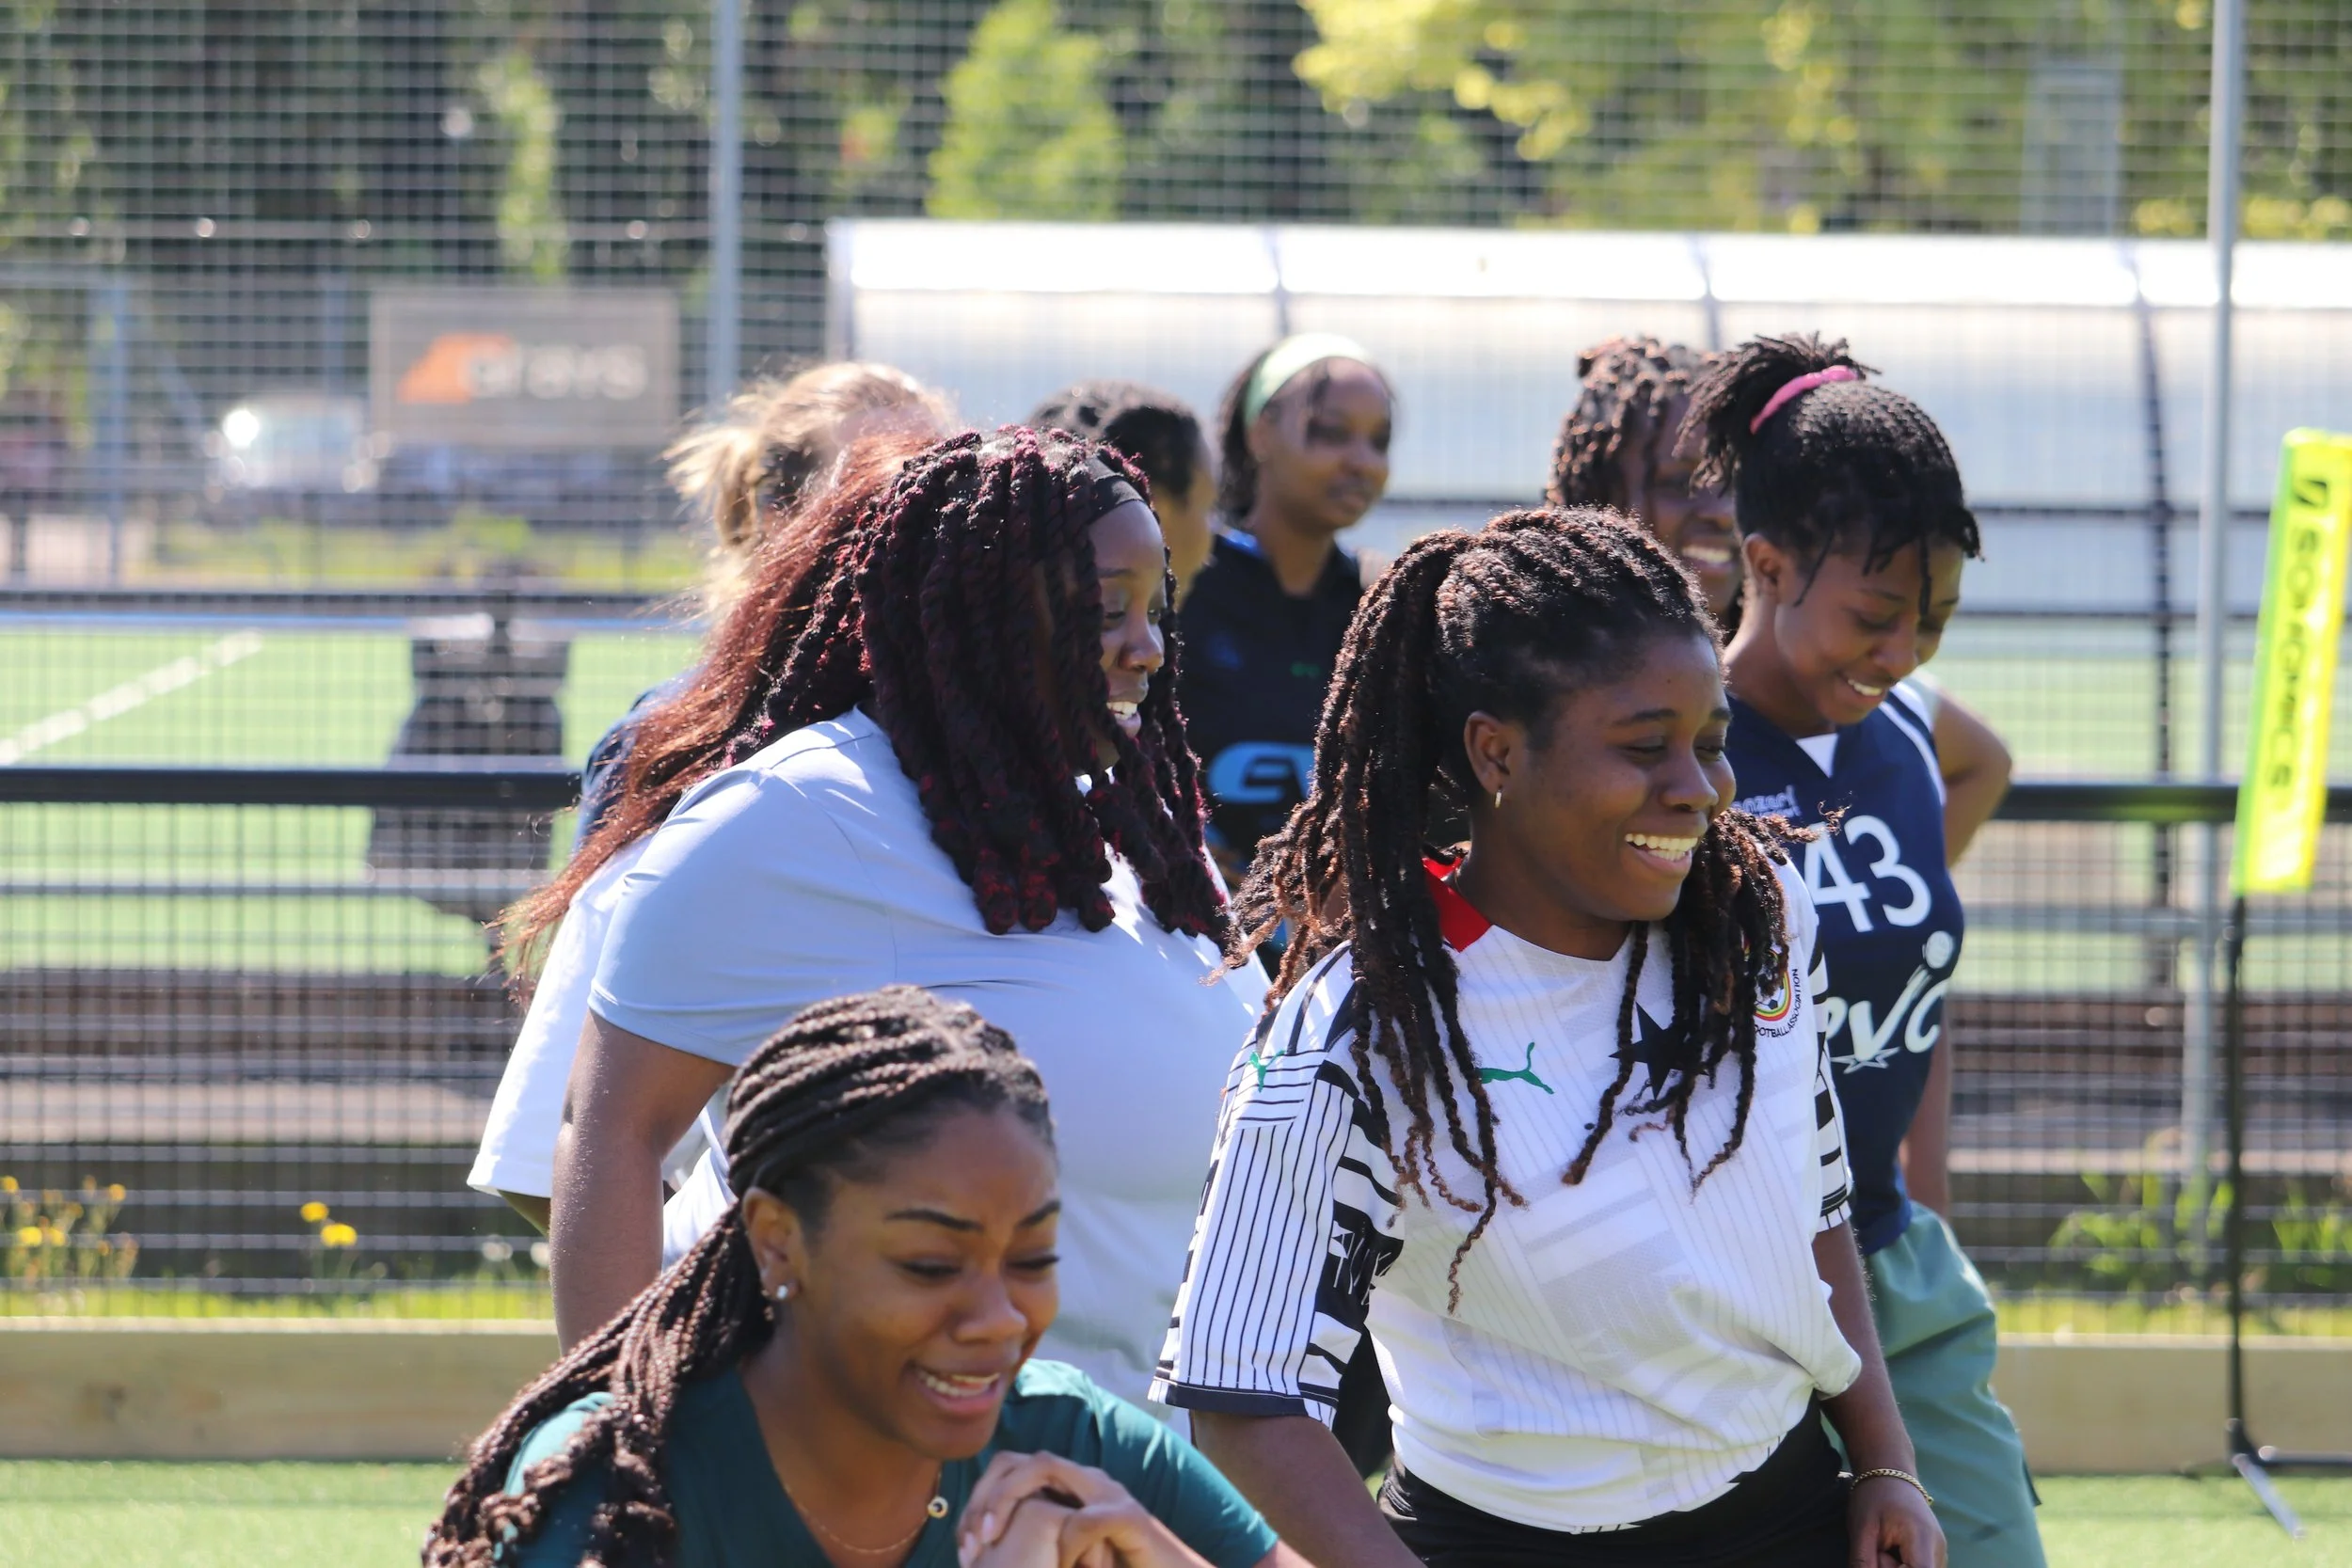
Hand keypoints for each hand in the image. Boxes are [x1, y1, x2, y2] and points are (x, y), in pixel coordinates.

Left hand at [958, 1452, 1213, 1567]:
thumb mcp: (1064, 1558)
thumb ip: (1037, 1544)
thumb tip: (981, 1551)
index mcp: (1068, 1490)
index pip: (1011, 1469)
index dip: (980, 1500)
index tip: (963, 1545)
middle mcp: (1085, 1481)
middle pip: (1021, 1458)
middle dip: (987, 1495)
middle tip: (972, 1541)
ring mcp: (1108, 1494)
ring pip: (1046, 1465)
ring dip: (1008, 1500)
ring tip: (992, 1540)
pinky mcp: (1131, 1518)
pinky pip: (1088, 1518)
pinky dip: (1066, 1541)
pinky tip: (1059, 1566)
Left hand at [1848, 1474, 1944, 1567]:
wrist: (1889, 1474)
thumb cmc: (1873, 1497)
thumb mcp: (1861, 1530)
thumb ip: (1864, 1562)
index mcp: (1924, 1540)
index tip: (1879, 1557)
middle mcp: (1939, 1550)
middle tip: (1876, 1549)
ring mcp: (1940, 1553)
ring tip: (1884, 1546)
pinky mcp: (1935, 1554)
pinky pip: (1917, 1567)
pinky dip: (1902, 1565)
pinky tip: (1892, 1549)